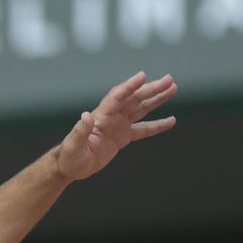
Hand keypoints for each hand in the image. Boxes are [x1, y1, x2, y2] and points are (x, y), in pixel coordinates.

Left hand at [53, 71, 177, 182]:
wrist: (70, 167)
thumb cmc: (69, 157)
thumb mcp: (73, 146)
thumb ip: (80, 132)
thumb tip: (85, 116)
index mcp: (100, 118)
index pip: (117, 98)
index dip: (129, 86)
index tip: (142, 76)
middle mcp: (111, 117)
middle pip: (134, 99)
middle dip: (151, 89)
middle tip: (169, 79)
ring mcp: (118, 125)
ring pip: (141, 108)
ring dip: (156, 98)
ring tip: (172, 88)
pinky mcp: (122, 136)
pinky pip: (143, 129)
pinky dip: (157, 125)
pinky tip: (171, 120)